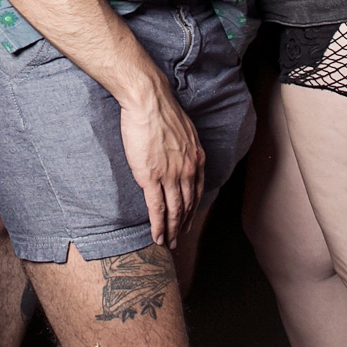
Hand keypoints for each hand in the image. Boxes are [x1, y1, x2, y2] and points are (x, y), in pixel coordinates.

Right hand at [117, 82, 202, 250]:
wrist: (148, 102)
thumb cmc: (162, 111)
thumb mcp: (184, 130)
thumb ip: (185, 147)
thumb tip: (180, 154)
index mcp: (196, 159)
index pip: (198, 191)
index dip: (193, 209)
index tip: (189, 220)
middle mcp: (188, 170)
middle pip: (188, 205)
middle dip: (184, 225)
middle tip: (180, 240)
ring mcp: (171, 176)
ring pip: (174, 211)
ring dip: (173, 230)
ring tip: (169, 244)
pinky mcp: (152, 178)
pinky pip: (157, 208)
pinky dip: (158, 225)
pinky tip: (157, 237)